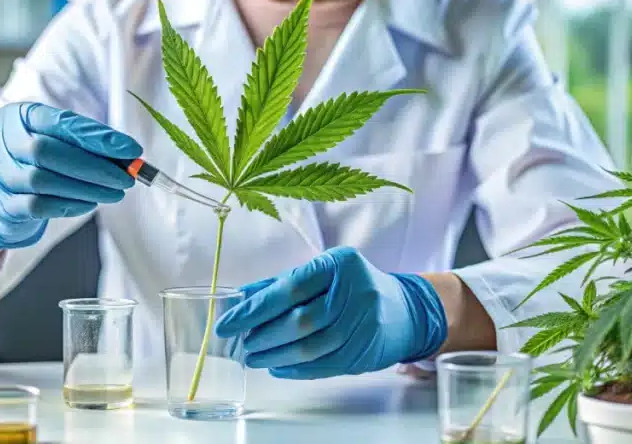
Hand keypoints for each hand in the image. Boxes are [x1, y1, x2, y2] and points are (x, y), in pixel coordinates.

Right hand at [0, 102, 141, 248]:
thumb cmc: (33, 157)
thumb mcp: (51, 136)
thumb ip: (83, 142)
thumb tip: (126, 156)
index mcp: (18, 116)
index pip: (60, 122)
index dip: (97, 137)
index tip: (130, 150)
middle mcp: (2, 142)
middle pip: (48, 151)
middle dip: (94, 166)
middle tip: (126, 177)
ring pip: (43, 181)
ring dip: (87, 188)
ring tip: (115, 192)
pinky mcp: (2, 205)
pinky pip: (37, 206)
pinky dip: (69, 205)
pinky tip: (91, 203)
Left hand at [214, 246, 447, 379]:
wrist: (404, 310)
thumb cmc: (352, 286)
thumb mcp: (321, 272)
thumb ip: (280, 284)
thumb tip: (239, 298)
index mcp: (340, 263)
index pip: (289, 289)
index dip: (254, 309)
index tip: (227, 323)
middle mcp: (357, 291)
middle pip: (300, 321)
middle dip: (263, 335)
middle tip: (242, 343)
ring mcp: (365, 324)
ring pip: (311, 347)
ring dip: (275, 356)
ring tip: (254, 357)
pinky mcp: (366, 351)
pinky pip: (323, 365)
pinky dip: (295, 369)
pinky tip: (277, 366)